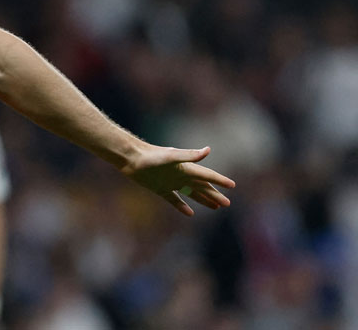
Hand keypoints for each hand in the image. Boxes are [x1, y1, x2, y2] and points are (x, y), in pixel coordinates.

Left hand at [120, 145, 234, 215]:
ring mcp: (171, 183)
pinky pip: (174, 200)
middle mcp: (181, 175)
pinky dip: (182, 206)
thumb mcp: (171, 156)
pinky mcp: (160, 189)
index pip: (207, 175)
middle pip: (202, 187)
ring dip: (203, 199)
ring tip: (215, 207)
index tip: (232, 185)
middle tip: (227, 204)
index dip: (219, 180)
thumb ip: (190, 155)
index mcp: (186, 168)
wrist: (130, 158)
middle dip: (215, 195)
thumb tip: (208, 150)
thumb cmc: (151, 156)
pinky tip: (190, 213)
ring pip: (191, 193)